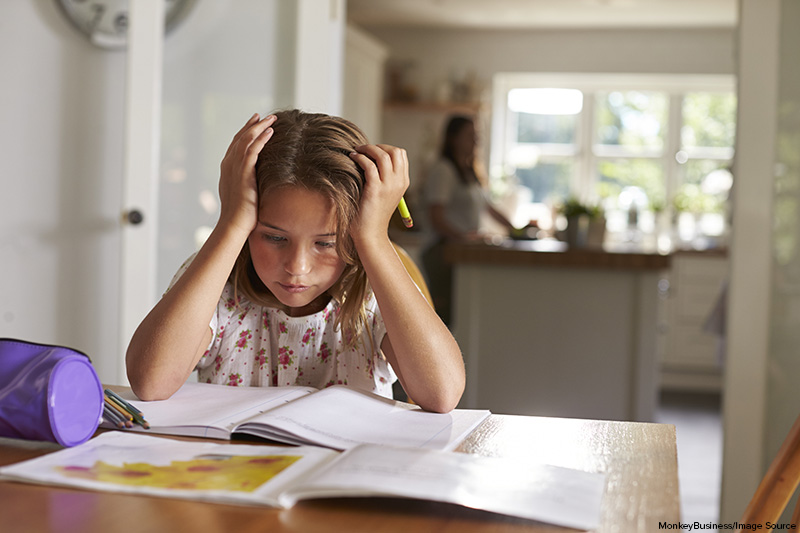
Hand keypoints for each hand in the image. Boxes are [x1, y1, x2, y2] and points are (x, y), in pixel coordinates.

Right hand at [217, 113, 276, 236]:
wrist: (235, 224)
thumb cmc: (241, 214)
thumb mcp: (243, 193)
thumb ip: (246, 181)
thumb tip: (256, 180)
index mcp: (227, 167)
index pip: (237, 143)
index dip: (246, 131)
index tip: (256, 122)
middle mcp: (229, 164)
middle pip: (240, 137)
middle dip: (253, 125)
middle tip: (265, 116)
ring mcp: (235, 167)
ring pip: (246, 140)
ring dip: (259, 127)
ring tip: (271, 119)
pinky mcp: (243, 172)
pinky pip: (253, 150)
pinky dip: (261, 139)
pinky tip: (270, 132)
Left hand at [349, 144, 409, 244]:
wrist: (370, 234)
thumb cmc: (372, 214)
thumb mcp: (384, 193)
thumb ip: (383, 177)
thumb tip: (370, 158)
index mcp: (403, 182)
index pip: (400, 154)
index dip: (385, 147)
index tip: (371, 151)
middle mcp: (399, 183)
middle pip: (395, 151)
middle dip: (378, 146)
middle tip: (363, 149)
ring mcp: (389, 186)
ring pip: (383, 155)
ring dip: (368, 149)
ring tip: (356, 151)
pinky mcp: (376, 190)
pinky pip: (370, 166)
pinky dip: (360, 158)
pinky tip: (352, 158)